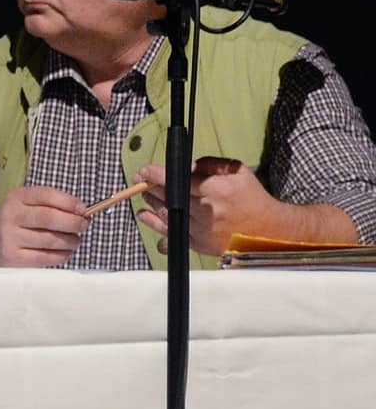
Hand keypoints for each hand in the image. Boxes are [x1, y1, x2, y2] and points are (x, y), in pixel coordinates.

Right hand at [0, 185, 88, 266]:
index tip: (83, 210)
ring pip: (50, 239)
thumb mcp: (29, 205)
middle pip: (49, 218)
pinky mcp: (14, 257)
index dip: (69, 202)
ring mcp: (10, 237)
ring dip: (70, 241)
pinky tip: (65, 251)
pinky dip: (62, 255)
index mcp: (16, 198)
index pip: (46, 195)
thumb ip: (53, 205)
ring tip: (74, 240)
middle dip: (73, 222)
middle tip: (84, 225)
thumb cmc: (19, 222)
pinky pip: (46, 257)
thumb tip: (82, 213)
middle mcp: (10, 216)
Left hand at [138, 158, 259, 256]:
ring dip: (151, 202)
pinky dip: (154, 222)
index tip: (145, 170)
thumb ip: (210, 164)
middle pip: (168, 196)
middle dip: (149, 186)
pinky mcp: (198, 244)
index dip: (156, 174)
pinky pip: (170, 231)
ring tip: (145, 193)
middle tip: (140, 179)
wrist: (268, 231)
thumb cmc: (252, 198)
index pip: (177, 179)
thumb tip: (186, 164)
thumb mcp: (238, 172)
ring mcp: (201, 229)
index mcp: (216, 190)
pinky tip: (144, 214)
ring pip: (166, 212)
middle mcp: (206, 210)